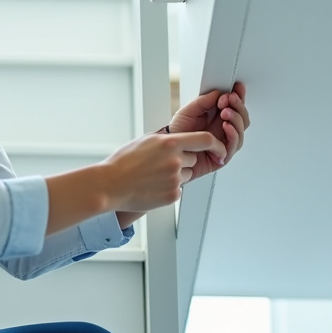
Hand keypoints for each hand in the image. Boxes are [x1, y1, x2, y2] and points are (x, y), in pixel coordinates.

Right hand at [101, 130, 227, 213]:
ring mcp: (176, 179)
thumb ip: (168, 139)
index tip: (220, 148)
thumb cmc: (124, 162)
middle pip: (194, 158)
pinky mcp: (173, 195)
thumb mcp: (146, 140)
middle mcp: (176, 161)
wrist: (111, 185)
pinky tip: (152, 186)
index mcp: (170, 143)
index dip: (217, 144)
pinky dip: (169, 187)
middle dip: (184, 160)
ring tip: (154, 175)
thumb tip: (183, 137)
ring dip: (177, 174)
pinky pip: (179, 189)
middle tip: (161, 164)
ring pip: (186, 174)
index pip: (205, 140)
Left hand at [164, 81, 249, 179]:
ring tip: (226, 111)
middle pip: (242, 117)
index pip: (235, 105)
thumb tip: (219, 92)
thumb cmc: (179, 132)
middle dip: (238, 106)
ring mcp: (224, 141)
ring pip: (241, 130)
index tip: (237, 87)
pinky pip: (234, 145)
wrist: (170, 149)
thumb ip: (204, 101)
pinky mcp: (223, 155)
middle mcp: (224, 129)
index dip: (239, 96)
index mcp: (218, 117)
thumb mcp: (189, 110)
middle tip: (229, 99)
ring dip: (236, 118)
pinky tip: (227, 125)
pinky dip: (233, 134)